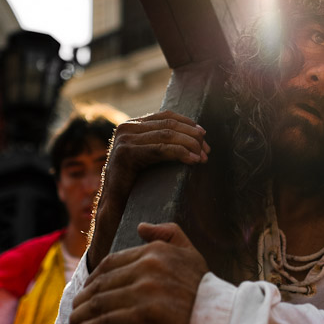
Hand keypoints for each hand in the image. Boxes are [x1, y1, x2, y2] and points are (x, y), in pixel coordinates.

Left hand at [67, 222, 208, 323]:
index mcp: (157, 251)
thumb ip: (170, 234)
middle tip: (74, 312)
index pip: (112, 262)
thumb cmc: (206, 295)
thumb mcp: (192, 255)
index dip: (94, 278)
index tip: (86, 292)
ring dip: (79, 317)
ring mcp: (146, 291)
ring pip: (100, 303)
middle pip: (102, 283)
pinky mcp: (144, 317)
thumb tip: (141, 226)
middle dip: (83, 300)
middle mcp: (149, 267)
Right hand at [88, 111, 209, 267]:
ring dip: (189, 145)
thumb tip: (194, 135)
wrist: (116, 207)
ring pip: (166, 135)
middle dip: (191, 136)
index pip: (166, 116)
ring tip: (203, 157)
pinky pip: (160, 149)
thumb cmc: (136, 185)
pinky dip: (180, 153)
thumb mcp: (149, 157)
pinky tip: (192, 160)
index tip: (204, 136)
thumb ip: (161, 142)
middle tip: (207, 150)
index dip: (188, 124)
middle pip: (168, 125)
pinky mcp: (126, 153)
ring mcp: (124, 140)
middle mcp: (126, 128)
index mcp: (132, 126)